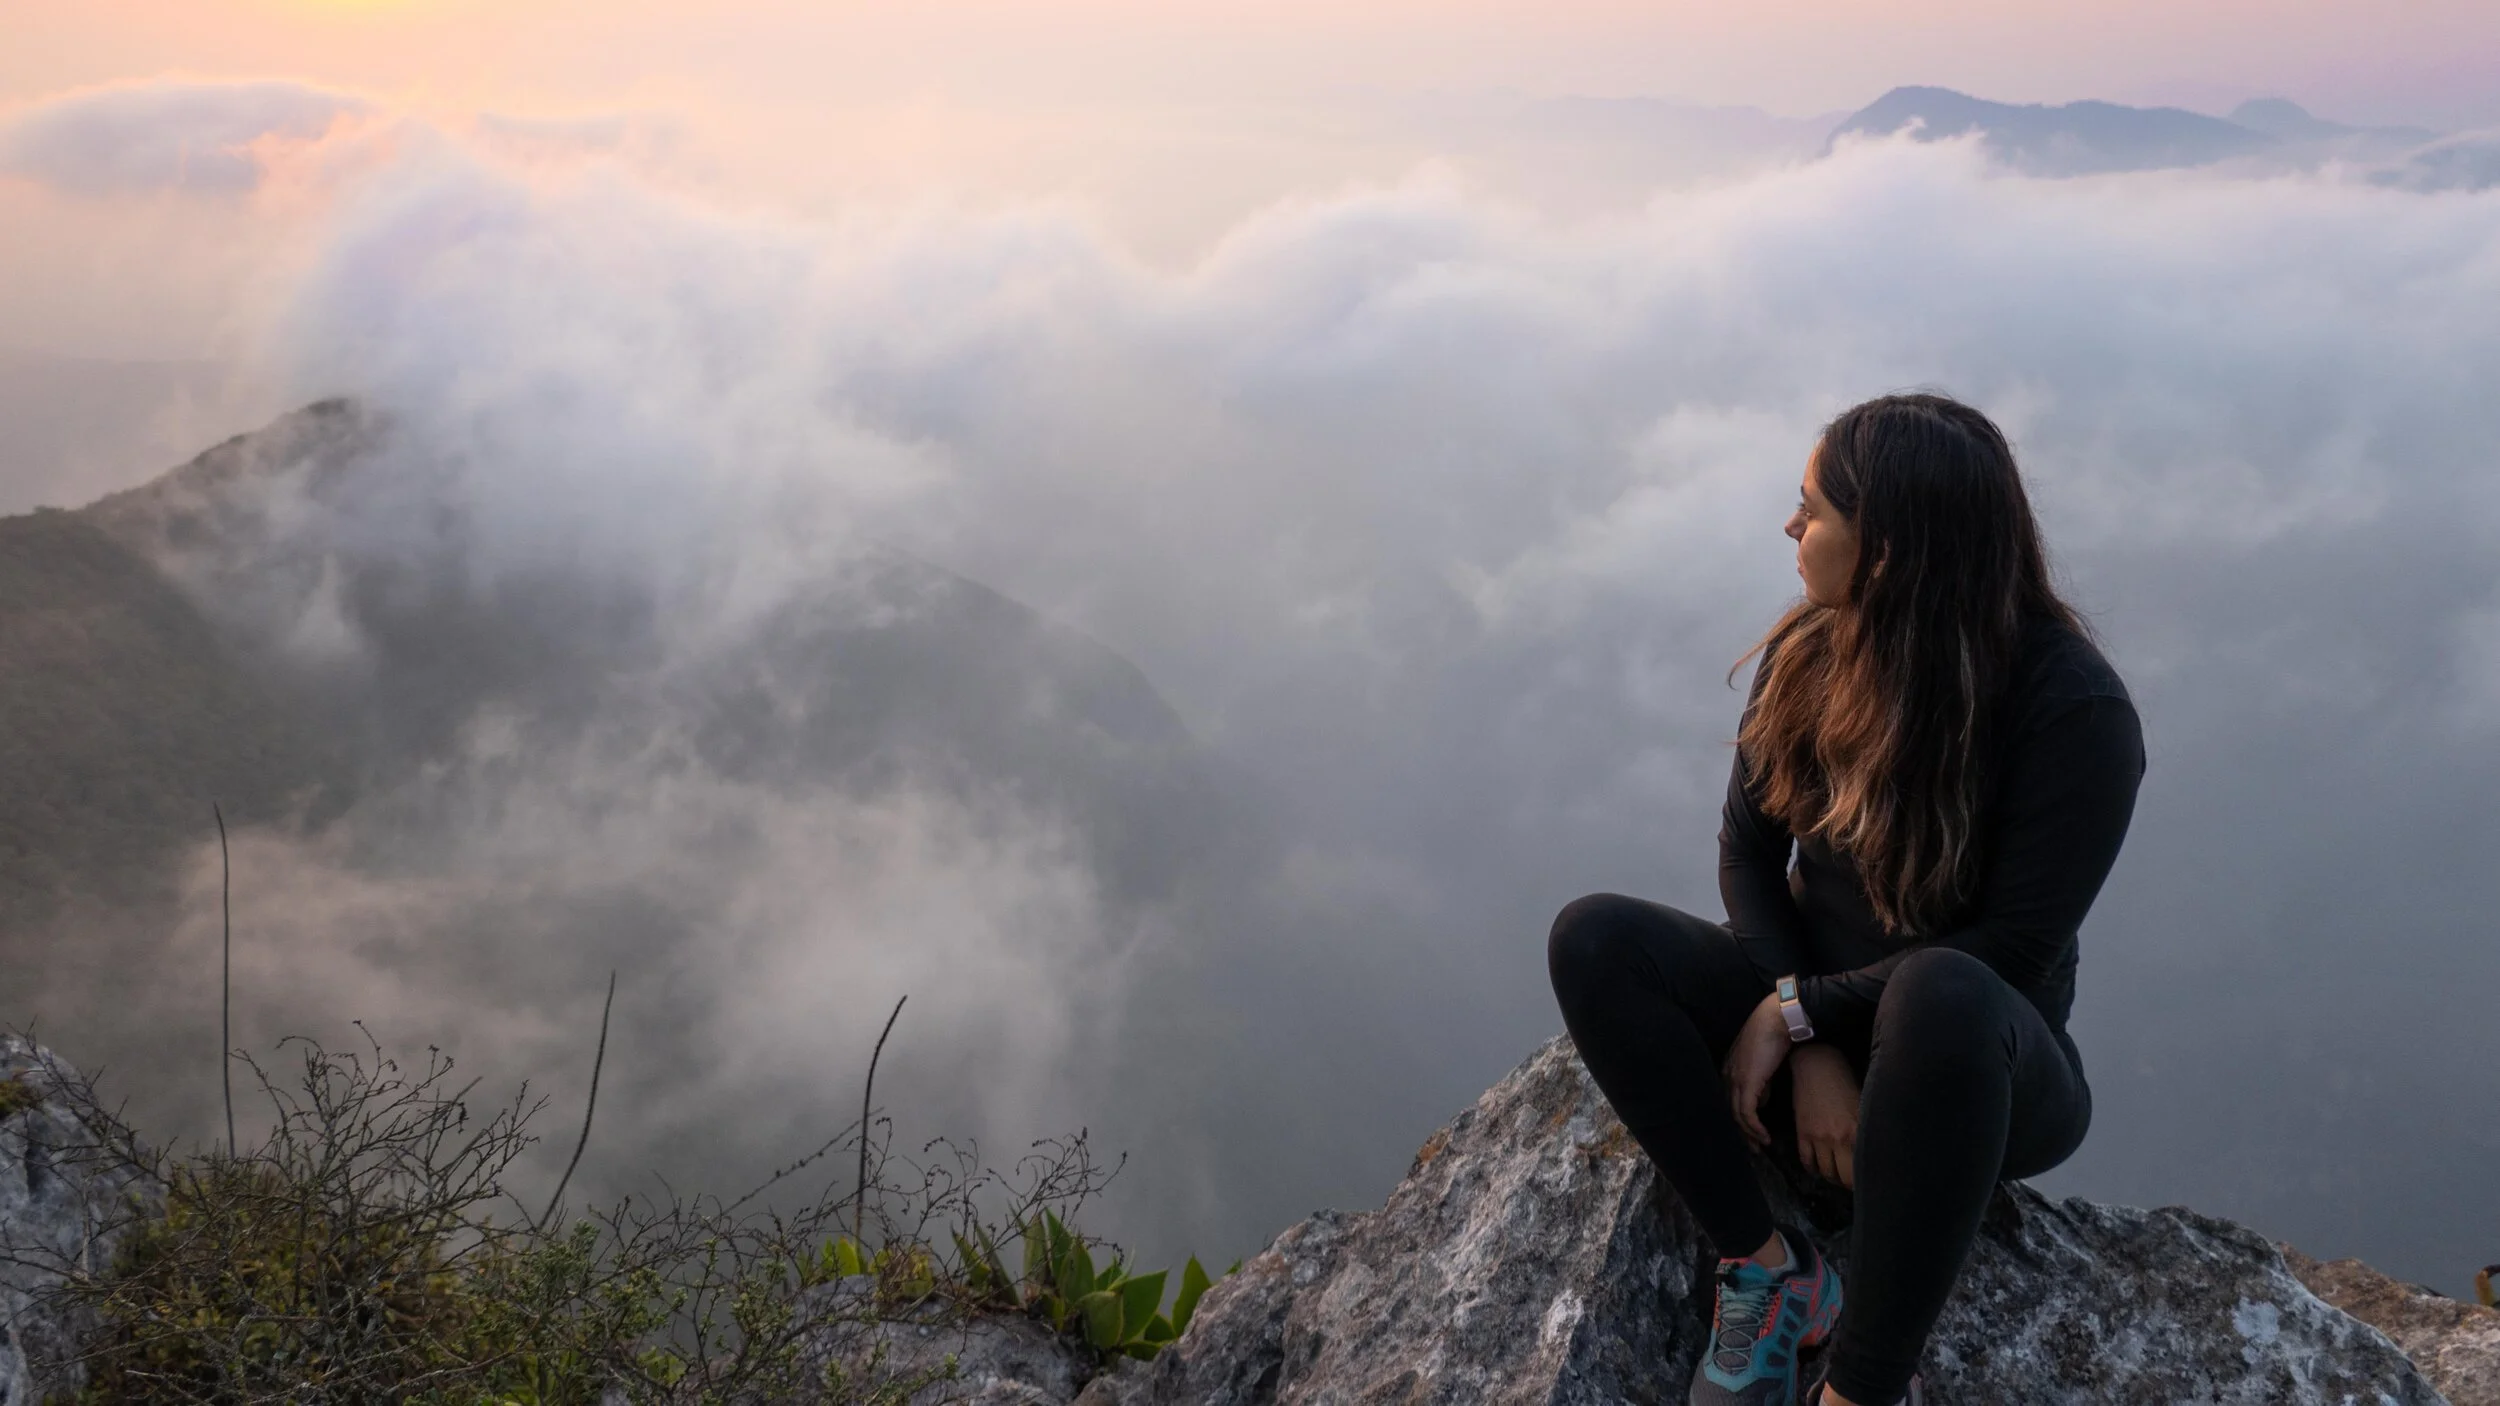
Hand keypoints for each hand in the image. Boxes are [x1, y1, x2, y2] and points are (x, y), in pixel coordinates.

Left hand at [1721, 993, 1791, 1150]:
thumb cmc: (1774, 1035)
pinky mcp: (1746, 1083)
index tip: (1750, 1134)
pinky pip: (1747, 1113)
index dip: (1738, 1120)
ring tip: (1761, 1146)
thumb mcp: (1764, 1065)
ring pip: (1736, 1116)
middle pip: (1728, 1111)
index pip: (1728, 1101)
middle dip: (1741, 1132)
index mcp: (1729, 1069)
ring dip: (1749, 1134)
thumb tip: (1762, 1100)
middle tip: (1752, 1148)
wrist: (1778, 1020)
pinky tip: (1765, 1136)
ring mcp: (1735, 1079)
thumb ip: (1760, 1083)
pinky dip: (1755, 1128)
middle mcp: (1727, 1076)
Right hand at [1790, 1044, 1859, 1187]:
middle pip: (1844, 1177)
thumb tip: (1872, 1148)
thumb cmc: (1845, 1081)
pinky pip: (1807, 1161)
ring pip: (1826, 1172)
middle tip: (1852, 1180)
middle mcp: (1840, 1139)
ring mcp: (1819, 1137)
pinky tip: (1819, 1167)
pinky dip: (1813, 1168)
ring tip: (1836, 1174)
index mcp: (1858, 1132)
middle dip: (1849, 1183)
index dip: (1866, 1180)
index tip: (1868, 1181)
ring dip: (1832, 1176)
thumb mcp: (1862, 1106)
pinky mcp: (1803, 1133)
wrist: (1817, 1064)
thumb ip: (1865, 1129)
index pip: (1863, 1168)